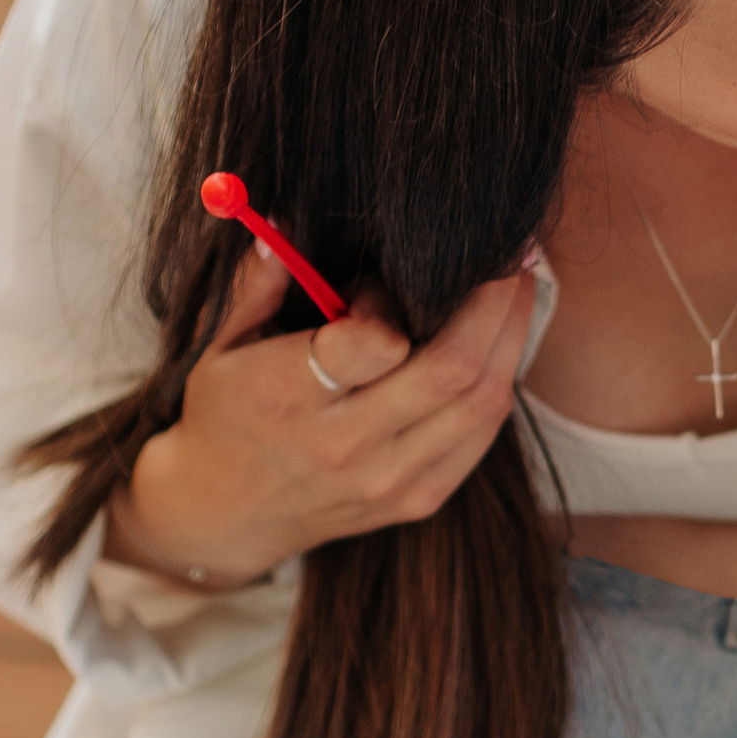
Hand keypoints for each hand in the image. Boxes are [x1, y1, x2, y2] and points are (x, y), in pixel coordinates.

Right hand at [108, 245, 537, 586]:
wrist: (227, 514)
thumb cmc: (226, 414)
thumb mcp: (220, 345)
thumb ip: (255, 284)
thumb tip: (282, 223)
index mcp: (289, 399)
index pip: (373, 344)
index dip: (392, 301)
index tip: (387, 282)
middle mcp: (345, 447)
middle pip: (451, 369)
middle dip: (494, 303)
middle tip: (508, 256)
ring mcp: (388, 480)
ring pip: (482, 404)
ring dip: (511, 338)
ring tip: (516, 291)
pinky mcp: (417, 499)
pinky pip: (481, 436)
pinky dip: (499, 385)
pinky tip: (501, 347)